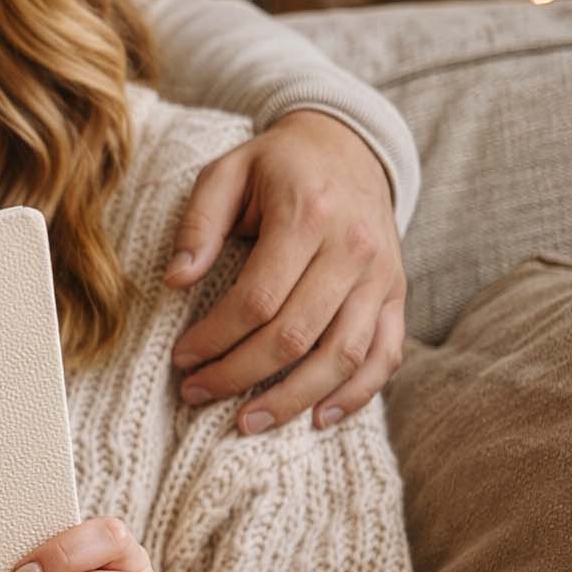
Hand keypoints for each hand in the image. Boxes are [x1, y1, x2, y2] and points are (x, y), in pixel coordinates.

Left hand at [165, 110, 407, 434]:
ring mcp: (382, 276)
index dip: (215, 337)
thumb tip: (175, 280)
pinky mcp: (397, 295)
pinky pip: (385, 355)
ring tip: (247, 423)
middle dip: (240, 374)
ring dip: (293, 398)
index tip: (181, 359)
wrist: (348, 147)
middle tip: (197, 394)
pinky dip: (356, 394)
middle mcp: (354, 249)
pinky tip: (317, 419)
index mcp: (307, 215)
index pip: (257, 298)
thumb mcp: (226, 171)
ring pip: (343, 355)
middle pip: (296, 334)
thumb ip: (198, 223)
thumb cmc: (276, 165)